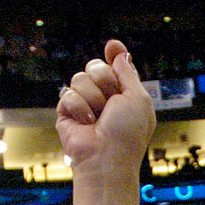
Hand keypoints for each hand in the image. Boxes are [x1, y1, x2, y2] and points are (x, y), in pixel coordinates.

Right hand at [55, 39, 155, 187]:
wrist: (107, 158)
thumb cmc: (127, 133)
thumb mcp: (138, 98)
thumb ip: (128, 73)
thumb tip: (120, 52)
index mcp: (124, 93)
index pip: (116, 65)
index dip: (114, 54)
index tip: (112, 46)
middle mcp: (104, 97)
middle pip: (95, 66)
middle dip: (104, 80)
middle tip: (111, 101)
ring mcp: (84, 103)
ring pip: (80, 77)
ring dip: (92, 97)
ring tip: (98, 117)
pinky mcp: (67, 112)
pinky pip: (67, 93)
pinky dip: (79, 108)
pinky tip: (85, 123)